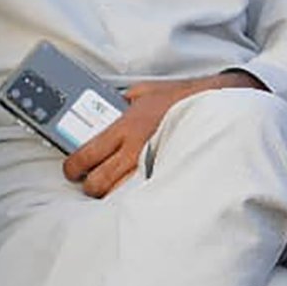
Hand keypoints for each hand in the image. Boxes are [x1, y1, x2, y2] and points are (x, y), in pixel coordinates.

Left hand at [63, 72, 261, 197]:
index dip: (72, 168)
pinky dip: (135, 195)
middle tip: (91, 180)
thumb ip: (123, 100)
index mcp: (125, 127)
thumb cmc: (180, 97)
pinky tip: (134, 193)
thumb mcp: (145, 90)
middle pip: (97, 183)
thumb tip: (105, 105)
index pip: (84, 156)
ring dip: (111, 192)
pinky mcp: (166, 174)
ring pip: (118, 194)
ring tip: (113, 186)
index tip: (73, 169)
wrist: (214, 105)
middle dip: (89, 185)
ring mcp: (152, 166)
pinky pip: (142, 193)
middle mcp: (135, 150)